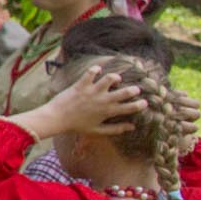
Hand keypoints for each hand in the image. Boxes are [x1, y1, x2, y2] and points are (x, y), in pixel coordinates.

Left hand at [29, 65, 144, 140]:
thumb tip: (132, 127)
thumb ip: (115, 129)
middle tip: (135, 89)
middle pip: (125, 92)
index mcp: (108, 112)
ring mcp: (92, 91)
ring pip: (110, 78)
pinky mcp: (81, 84)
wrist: (56, 119)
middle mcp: (103, 100)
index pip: (130, 108)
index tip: (144, 102)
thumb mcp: (97, 130)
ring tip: (115, 79)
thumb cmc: (76, 126)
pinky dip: (95, 69)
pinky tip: (97, 70)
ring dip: (115, 77)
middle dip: (134, 89)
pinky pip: (91, 72)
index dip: (140, 104)